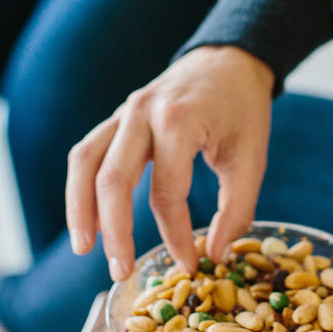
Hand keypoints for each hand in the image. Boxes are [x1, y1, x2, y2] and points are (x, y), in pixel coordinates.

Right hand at [65, 46, 275, 279]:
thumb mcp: (252, 157)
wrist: (229, 60)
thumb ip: (237, 209)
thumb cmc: (243, 108)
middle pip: (112, 180)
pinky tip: (88, 217)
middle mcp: (142, 112)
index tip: (188, 265)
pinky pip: (88, 152)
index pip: (165, 193)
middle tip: (121, 272)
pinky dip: (82, 185)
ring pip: (85, 162)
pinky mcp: (117, 117)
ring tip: (84, 248)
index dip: (174, 235)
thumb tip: (213, 255)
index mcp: (179, 121)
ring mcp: (123, 111)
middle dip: (114, 232)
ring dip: (80, 208)